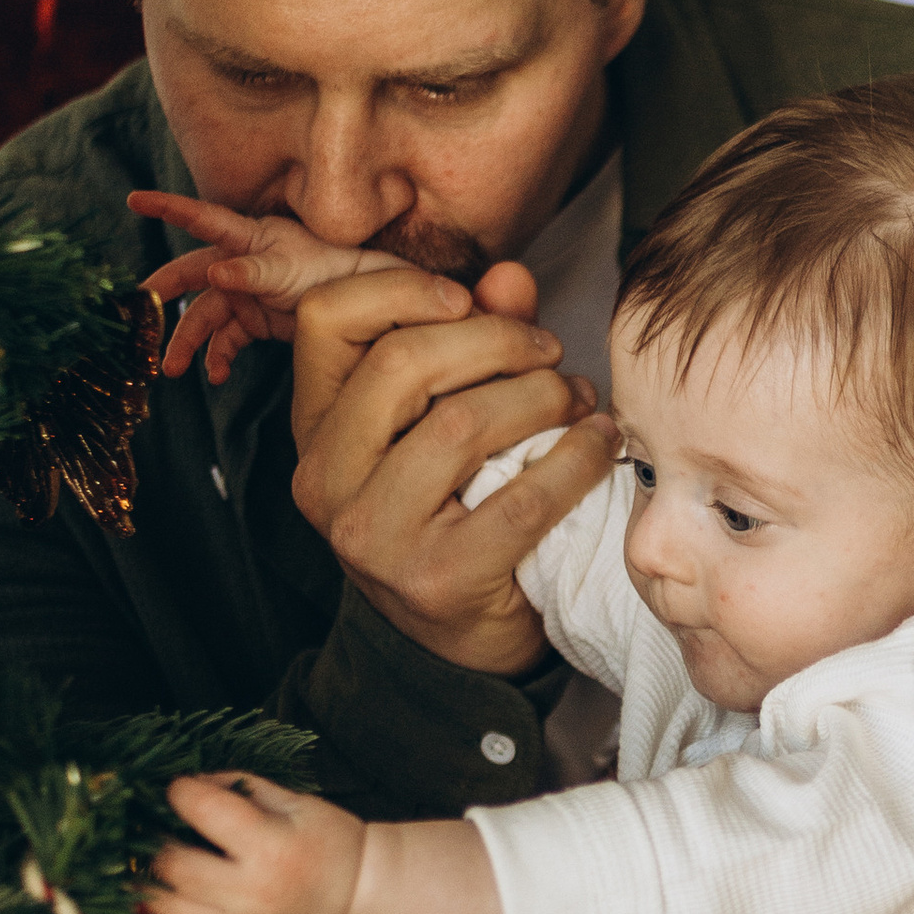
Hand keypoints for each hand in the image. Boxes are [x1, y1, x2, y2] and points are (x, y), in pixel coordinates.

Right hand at [130, 189, 402, 385]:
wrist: (364, 301)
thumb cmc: (332, 270)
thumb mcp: (290, 268)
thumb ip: (252, 271)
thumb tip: (216, 274)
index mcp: (248, 236)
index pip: (201, 218)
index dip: (167, 207)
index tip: (134, 199)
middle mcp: (239, 261)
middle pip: (189, 274)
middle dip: (162, 292)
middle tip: (138, 311)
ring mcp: (244, 293)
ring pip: (203, 315)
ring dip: (187, 342)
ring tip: (171, 368)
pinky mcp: (254, 320)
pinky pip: (225, 339)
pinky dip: (217, 357)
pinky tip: (215, 375)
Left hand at [146, 769, 367, 913]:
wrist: (364, 899)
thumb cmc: (334, 844)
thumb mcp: (296, 802)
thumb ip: (241, 787)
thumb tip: (192, 781)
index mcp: (269, 847)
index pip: (202, 811)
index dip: (180, 792)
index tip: (177, 788)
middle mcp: (249, 892)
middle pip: (172, 866)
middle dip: (154, 840)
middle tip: (154, 827)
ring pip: (166, 912)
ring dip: (145, 886)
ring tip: (144, 866)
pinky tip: (148, 908)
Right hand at [287, 258, 619, 672]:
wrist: (462, 637)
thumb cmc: (454, 507)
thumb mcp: (444, 417)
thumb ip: (473, 340)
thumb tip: (512, 276)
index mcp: (315, 428)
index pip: (324, 319)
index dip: (400, 289)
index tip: (470, 298)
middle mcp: (326, 480)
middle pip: (402, 363)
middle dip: (496, 341)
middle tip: (549, 351)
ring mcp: (374, 535)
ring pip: (462, 424)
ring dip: (542, 397)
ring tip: (577, 398)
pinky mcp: (438, 578)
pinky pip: (523, 496)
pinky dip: (577, 459)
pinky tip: (598, 444)